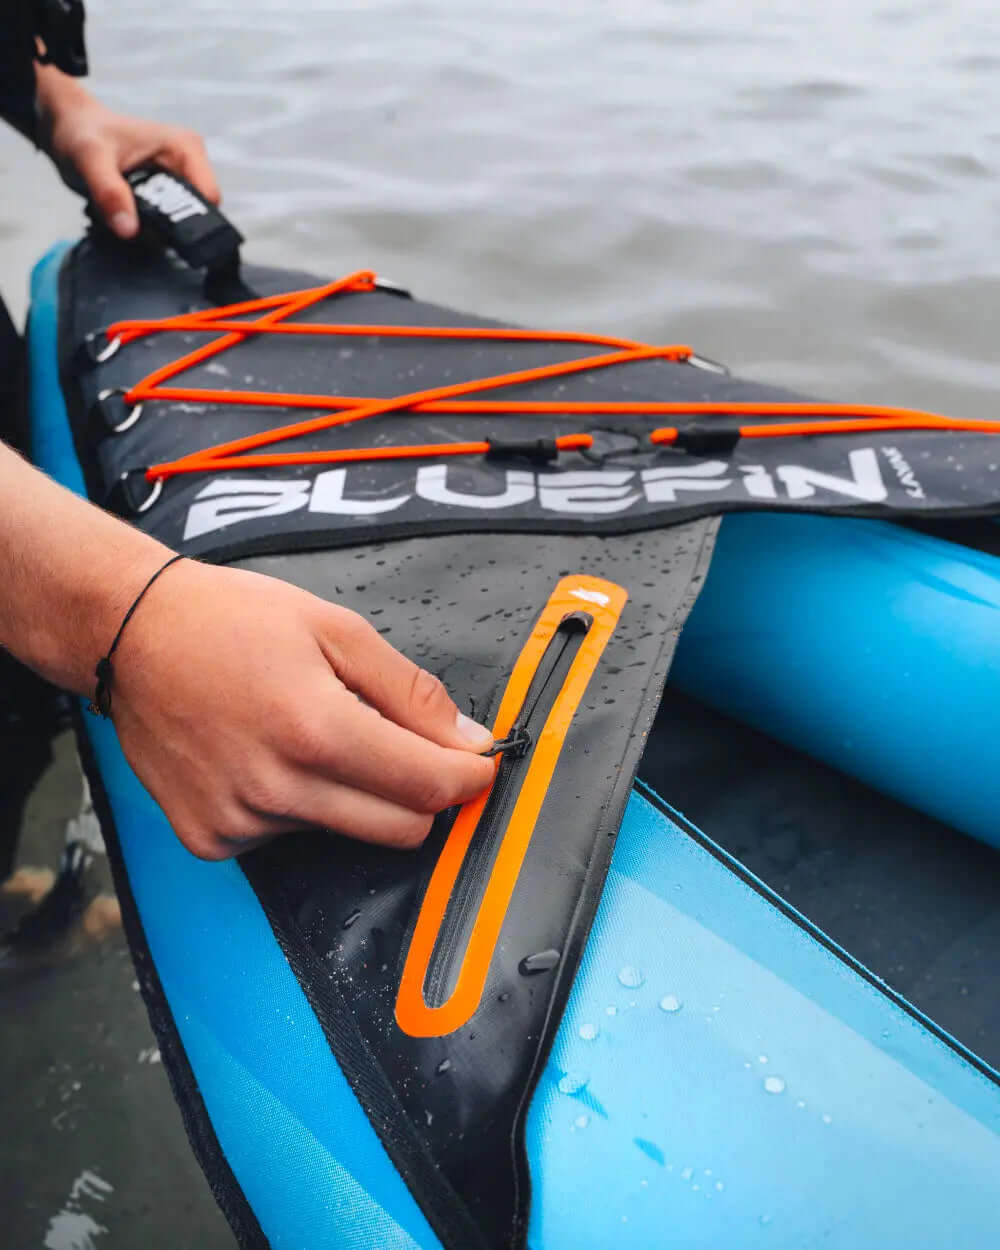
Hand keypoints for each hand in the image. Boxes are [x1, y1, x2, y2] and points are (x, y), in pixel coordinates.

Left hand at [35, 64, 219, 238]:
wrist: (70, 129)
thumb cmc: (81, 133)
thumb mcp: (89, 159)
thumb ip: (109, 192)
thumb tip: (130, 231)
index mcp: (185, 148)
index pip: (209, 199)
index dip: (189, 221)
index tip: (154, 229)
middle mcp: (189, 166)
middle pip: (197, 217)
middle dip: (165, 229)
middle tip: (129, 220)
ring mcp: (180, 183)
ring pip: (182, 227)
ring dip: (153, 232)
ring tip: (123, 216)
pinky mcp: (168, 197)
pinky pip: (168, 227)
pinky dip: (147, 230)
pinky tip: (125, 217)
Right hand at [109, 559, 495, 859]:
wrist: (129, 633)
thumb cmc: (231, 619)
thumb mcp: (336, 630)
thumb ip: (410, 692)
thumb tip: (468, 740)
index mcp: (316, 729)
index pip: (427, 788)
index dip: (468, 778)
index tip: (480, 764)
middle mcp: (277, 787)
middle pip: (400, 831)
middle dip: (422, 795)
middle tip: (410, 750)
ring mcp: (239, 821)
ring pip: (345, 833)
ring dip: (353, 794)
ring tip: (310, 733)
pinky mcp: (210, 838)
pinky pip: (288, 838)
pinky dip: (298, 805)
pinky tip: (267, 756)